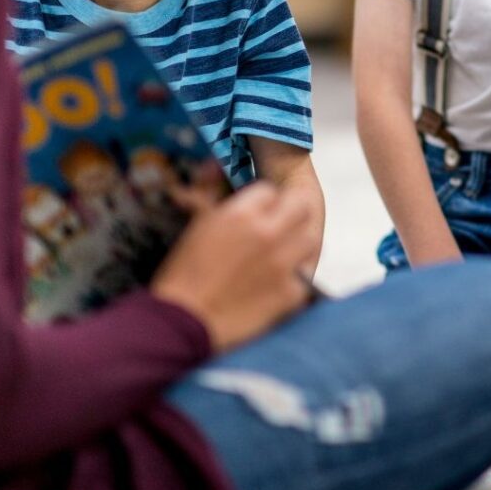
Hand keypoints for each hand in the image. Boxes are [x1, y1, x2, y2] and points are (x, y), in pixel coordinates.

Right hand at [150, 181, 316, 351]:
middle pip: (300, 206)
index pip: (269, 190)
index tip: (257, 213)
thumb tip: (212, 164)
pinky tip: (277, 286)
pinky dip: (294, 280)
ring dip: (298, 243)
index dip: (263, 202)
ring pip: (310, 238)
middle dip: (291, 212)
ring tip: (283, 254)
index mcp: (241, 213)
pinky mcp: (291, 294)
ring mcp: (283, 263)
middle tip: (280, 226)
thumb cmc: (180, 275)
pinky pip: (304, 277)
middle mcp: (268, 232)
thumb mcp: (195, 227)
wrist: (180, 325)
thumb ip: (208, 193)